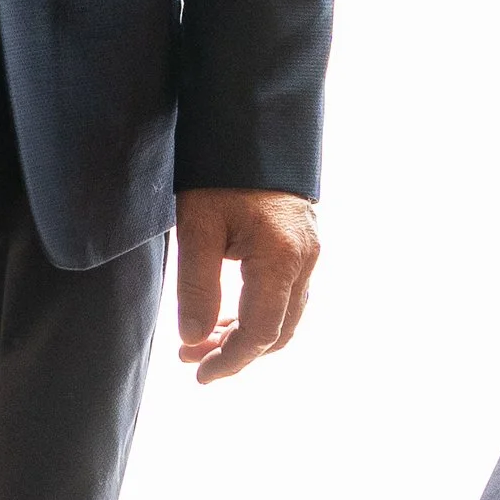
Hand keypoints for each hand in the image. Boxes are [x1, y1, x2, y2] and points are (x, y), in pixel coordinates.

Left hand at [174, 188, 318, 382]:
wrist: (252, 125)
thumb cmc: (220, 171)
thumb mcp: (197, 225)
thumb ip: (196, 287)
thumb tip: (194, 338)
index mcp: (281, 258)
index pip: (260, 332)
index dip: (230, 361)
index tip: (198, 374)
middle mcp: (305, 260)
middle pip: (277, 331)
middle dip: (235, 352)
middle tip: (190, 357)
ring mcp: (309, 252)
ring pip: (284, 316)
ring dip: (245, 336)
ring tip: (200, 339)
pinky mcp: (303, 245)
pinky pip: (286, 296)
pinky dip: (257, 314)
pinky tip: (226, 314)